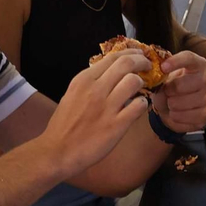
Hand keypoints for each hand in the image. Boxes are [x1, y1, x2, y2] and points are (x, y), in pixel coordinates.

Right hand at [41, 50, 154, 174]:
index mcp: (83, 80)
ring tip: (141, 90)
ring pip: (134, 82)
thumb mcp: (72, 94)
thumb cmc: (64, 125)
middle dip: (142, 62)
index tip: (139, 55)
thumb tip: (110, 73)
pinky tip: (138, 107)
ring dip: (143, 83)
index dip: (131, 54)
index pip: (113, 57)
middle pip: (126, 63)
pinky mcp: (116, 125)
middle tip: (148, 67)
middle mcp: (95, 89)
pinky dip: (142, 104)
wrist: (57, 152)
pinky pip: (139, 106)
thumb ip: (90, 83)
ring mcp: (106, 107)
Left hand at [151, 50, 205, 132]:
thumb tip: (159, 80)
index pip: (189, 58)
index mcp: (198, 64)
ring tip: (172, 103)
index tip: (163, 68)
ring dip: (171, 105)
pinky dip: (176, 117)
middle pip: (181, 85)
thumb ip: (161, 77)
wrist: (173, 108)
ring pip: (181, 103)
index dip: (176, 62)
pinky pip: (185, 116)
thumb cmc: (170, 89)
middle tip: (168, 93)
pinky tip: (177, 113)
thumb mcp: (163, 79)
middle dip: (169, 91)